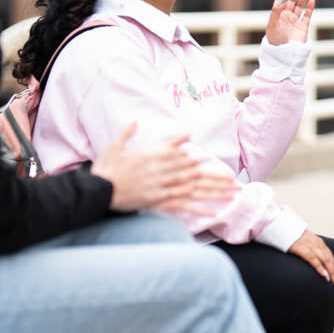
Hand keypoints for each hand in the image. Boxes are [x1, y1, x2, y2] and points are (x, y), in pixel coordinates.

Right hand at [89, 123, 239, 213]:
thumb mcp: (116, 145)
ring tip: (233, 194)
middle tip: (236, 181)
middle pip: (195, 174)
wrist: (97, 190)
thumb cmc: (106, 168)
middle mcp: (163, 171)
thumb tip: (135, 120)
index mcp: (154, 156)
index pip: (181, 157)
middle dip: (217, 178)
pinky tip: (215, 212)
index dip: (198, 161)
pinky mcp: (159, 202)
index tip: (213, 163)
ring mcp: (163, 187)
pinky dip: (200, 209)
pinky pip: (183, 206)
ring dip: (215, 192)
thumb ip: (128, 132)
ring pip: (195, 189)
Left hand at [266, 0, 315, 44]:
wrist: (283, 55)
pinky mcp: (304, 26)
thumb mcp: (272, 26)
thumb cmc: (274, 41)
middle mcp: (287, 14)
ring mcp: (296, 19)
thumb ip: (276, 12)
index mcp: (278, 13)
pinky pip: (308, 14)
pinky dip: (311, 6)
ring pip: (301, 3)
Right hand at [287, 228, 333, 291]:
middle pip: (330, 260)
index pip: (330, 258)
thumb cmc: (291, 237)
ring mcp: (310, 245)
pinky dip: (319, 267)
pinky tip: (324, 275)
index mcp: (319, 243)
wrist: (281, 226)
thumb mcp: (304, 243)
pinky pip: (313, 259)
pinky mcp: (301, 248)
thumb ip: (310, 251)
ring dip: (331, 273)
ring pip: (325, 260)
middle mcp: (317, 244)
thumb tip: (314, 265)